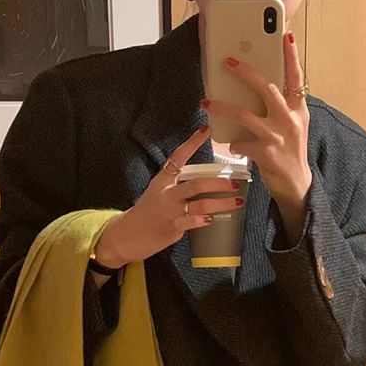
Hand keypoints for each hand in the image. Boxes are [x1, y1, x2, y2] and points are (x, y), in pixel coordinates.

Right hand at [93, 125, 243, 267]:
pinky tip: (213, 220)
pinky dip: (203, 220)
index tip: (206, 130)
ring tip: (237, 201)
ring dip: (221, 203)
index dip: (192, 143)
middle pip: (196, 184)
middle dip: (218, 183)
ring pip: (200, 204)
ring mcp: (169, 210)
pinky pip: (191, 222)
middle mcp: (167, 193)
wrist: (127, 235)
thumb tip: (204, 182)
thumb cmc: (147, 213)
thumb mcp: (159, 193)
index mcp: (163, 180)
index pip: (178, 157)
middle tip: (235, 183)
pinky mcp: (171, 227)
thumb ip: (178, 186)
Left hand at [200, 31, 311, 214]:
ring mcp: (277, 136)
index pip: (296, 78)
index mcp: (298, 111)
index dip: (291, 57)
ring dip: (222, 108)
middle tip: (228, 63)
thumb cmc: (291, 154)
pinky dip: (233, 144)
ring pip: (244, 115)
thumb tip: (261, 92)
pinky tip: (233, 146)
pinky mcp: (265, 154)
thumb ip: (283, 109)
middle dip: (245, 73)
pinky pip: (240, 143)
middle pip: (266, 88)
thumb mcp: (294, 127)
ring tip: (206, 103)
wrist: (296, 185)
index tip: (285, 37)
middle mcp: (289, 120)